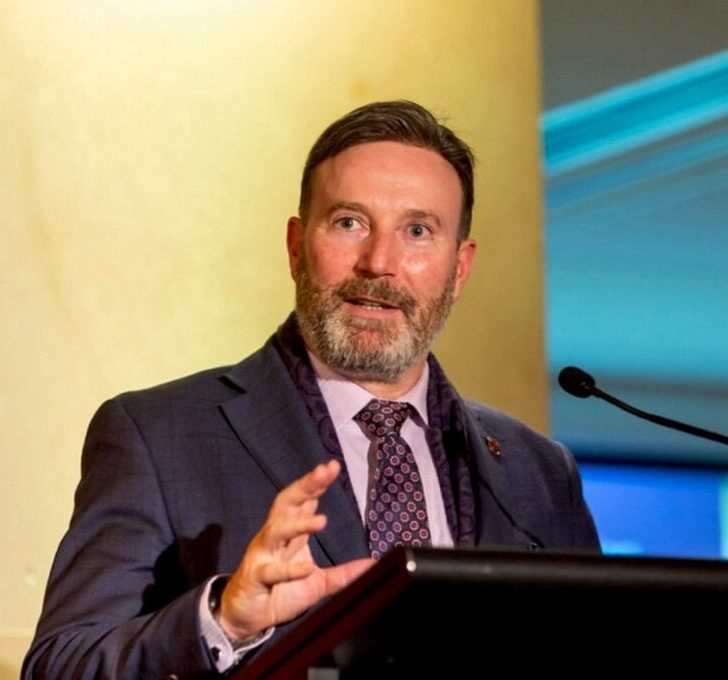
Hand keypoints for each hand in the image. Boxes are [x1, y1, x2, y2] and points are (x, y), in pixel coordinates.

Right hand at [217, 459, 373, 640]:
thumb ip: (345, 574)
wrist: (248, 617)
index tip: (332, 466)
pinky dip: (289, 569)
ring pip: (276, 531)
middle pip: (287, 503)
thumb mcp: (319, 583)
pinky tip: (306, 567)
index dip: (316, 483)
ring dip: (299, 524)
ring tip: (322, 521)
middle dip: (305, 485)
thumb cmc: (282, 592)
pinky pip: (271, 571)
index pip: (304, 501)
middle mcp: (275, 537)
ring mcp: (263, 555)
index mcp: (290, 533)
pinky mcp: (256, 577)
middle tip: (323, 472)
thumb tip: (374, 565)